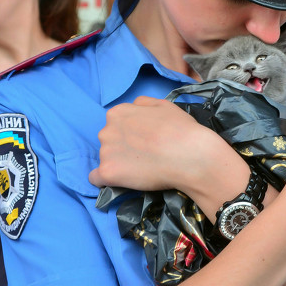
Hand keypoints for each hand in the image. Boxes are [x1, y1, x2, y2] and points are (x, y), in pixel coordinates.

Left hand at [89, 96, 228, 194]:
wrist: (188, 155)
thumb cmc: (180, 129)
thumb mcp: (163, 105)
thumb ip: (143, 104)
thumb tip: (134, 108)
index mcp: (118, 113)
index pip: (115, 125)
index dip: (129, 135)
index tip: (143, 142)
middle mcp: (106, 130)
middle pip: (109, 141)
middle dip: (122, 148)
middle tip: (144, 156)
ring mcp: (105, 152)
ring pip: (106, 159)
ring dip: (118, 164)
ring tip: (141, 170)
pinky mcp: (108, 173)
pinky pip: (96, 179)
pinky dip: (106, 181)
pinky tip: (120, 181)